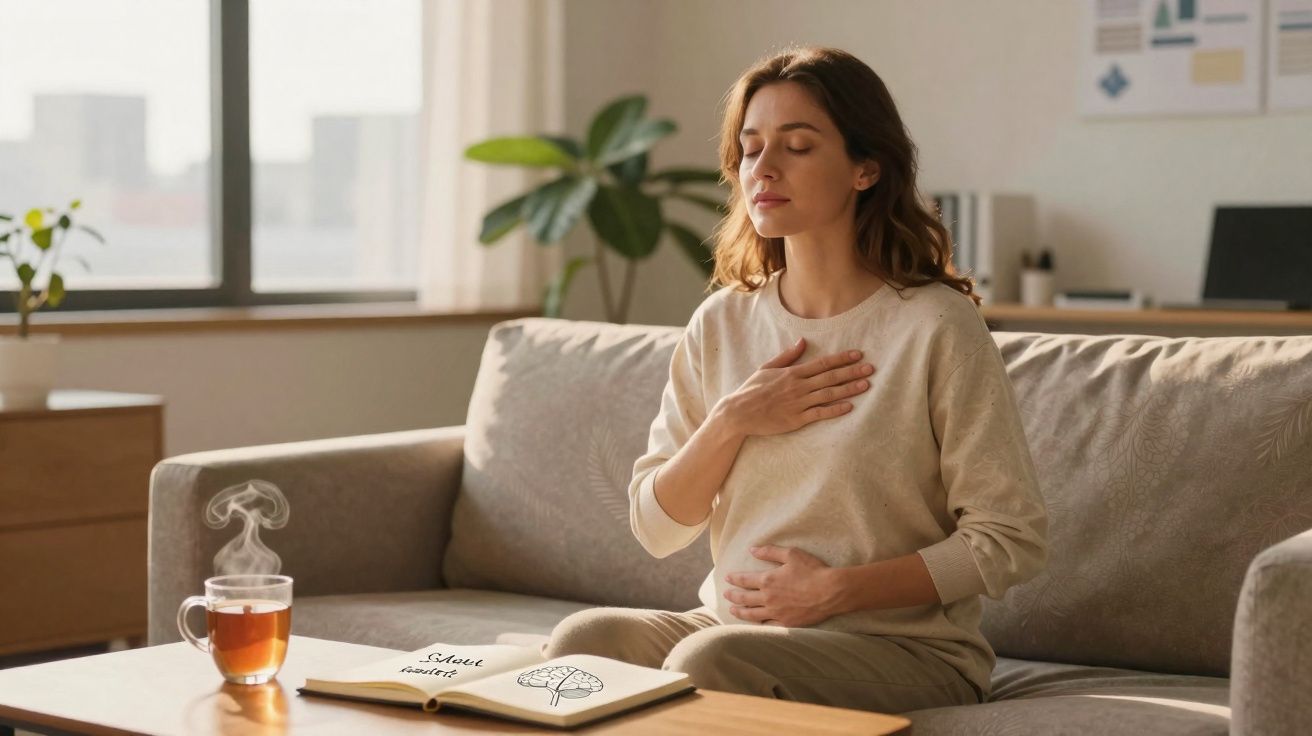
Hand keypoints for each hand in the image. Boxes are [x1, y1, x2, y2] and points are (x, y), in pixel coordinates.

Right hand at [714, 338, 874, 437]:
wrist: (738, 412)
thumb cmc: (752, 389)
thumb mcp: (767, 367)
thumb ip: (788, 356)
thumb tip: (802, 341)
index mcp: (792, 373)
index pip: (823, 363)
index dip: (842, 358)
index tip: (858, 354)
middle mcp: (798, 386)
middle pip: (830, 377)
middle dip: (852, 372)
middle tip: (871, 368)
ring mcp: (798, 403)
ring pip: (829, 394)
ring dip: (849, 389)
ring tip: (866, 385)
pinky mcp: (796, 419)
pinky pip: (819, 413)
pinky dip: (835, 409)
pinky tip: (849, 406)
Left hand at [723, 545, 843, 626]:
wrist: (831, 591)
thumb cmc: (812, 570)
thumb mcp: (791, 554)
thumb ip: (770, 551)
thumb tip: (752, 549)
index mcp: (768, 580)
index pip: (744, 580)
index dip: (734, 579)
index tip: (727, 578)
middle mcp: (768, 598)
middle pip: (744, 598)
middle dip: (733, 596)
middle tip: (725, 595)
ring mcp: (776, 613)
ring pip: (752, 614)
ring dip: (740, 612)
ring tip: (732, 611)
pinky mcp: (786, 624)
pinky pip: (767, 626)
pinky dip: (758, 625)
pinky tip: (754, 624)